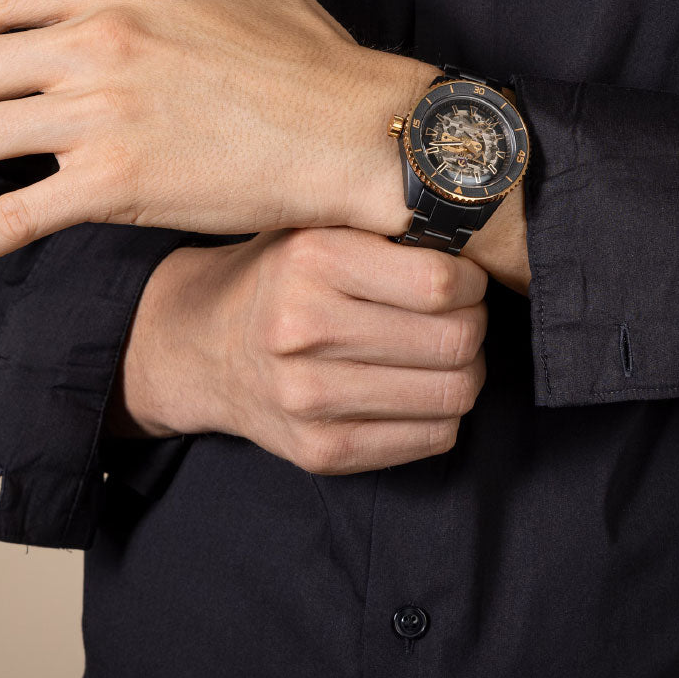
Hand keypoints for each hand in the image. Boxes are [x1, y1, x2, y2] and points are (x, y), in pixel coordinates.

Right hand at [106, 226, 488, 474]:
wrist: (202, 348)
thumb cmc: (278, 278)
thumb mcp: (317, 226)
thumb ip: (385, 227)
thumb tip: (476, 241)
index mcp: (311, 261)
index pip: (439, 283)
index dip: (471, 283)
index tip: (464, 281)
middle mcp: (304, 329)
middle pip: (453, 341)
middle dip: (474, 326)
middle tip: (461, 317)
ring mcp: (309, 399)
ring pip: (453, 393)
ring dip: (467, 371)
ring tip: (444, 352)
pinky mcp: (321, 452)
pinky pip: (432, 438)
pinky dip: (443, 412)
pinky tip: (420, 388)